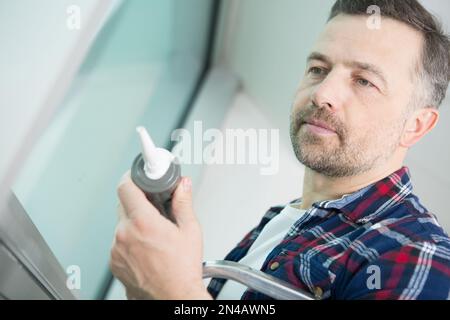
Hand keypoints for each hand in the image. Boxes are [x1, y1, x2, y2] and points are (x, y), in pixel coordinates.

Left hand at [109, 172, 211, 299]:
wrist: (173, 297)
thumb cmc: (182, 269)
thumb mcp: (190, 230)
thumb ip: (183, 202)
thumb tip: (183, 185)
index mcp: (143, 222)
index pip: (125, 187)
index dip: (132, 178)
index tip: (138, 177)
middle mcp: (125, 234)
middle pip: (123, 204)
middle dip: (138, 201)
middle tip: (154, 207)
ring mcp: (116, 250)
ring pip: (121, 224)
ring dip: (134, 222)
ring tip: (153, 234)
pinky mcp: (114, 262)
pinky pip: (118, 242)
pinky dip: (129, 240)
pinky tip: (146, 248)